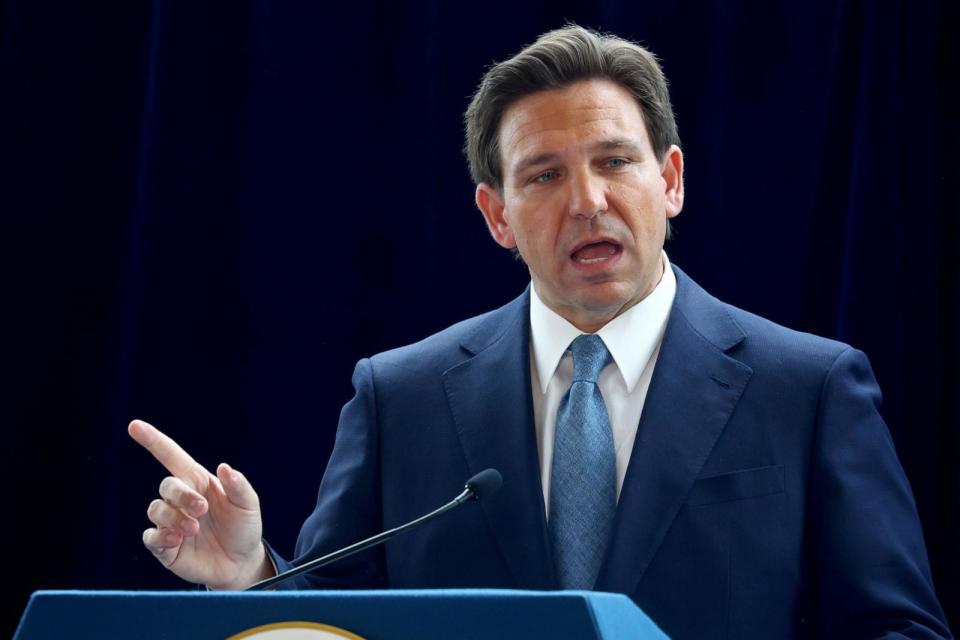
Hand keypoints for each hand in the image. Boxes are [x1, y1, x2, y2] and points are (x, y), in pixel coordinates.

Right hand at [128, 419, 274, 589]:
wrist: (242, 563)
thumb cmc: (244, 527)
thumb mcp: (248, 505)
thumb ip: (238, 486)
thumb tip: (224, 467)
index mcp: (199, 482)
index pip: (172, 457)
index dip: (153, 441)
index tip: (135, 426)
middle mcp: (181, 500)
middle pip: (167, 485)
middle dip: (181, 495)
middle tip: (202, 510)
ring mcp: (171, 522)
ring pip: (156, 510)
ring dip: (173, 517)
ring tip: (194, 528)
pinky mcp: (165, 546)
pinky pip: (150, 537)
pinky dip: (160, 536)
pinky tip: (177, 540)